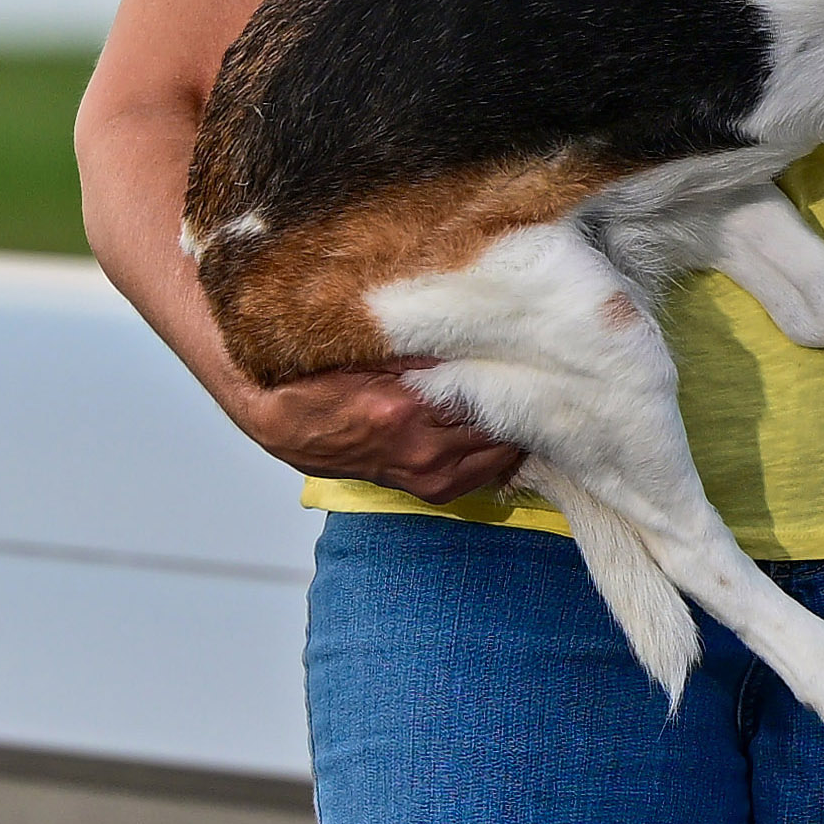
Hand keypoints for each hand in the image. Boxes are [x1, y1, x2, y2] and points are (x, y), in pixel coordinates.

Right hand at [236, 361, 527, 503]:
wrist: (280, 425)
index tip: (533, 352)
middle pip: (500, 425)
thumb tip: (476, 334)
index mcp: (406, 411)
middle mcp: (423, 450)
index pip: (483, 391)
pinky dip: (500, 452)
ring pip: (500, 453)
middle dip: (522, 400)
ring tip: (528, 398)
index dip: (512, 370)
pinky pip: (484, 475)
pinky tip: (507, 430)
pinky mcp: (430, 489)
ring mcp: (429, 475)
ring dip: (515, 428)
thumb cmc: (316, 385)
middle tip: (543, 373)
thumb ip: (420, 348)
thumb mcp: (364, 352)